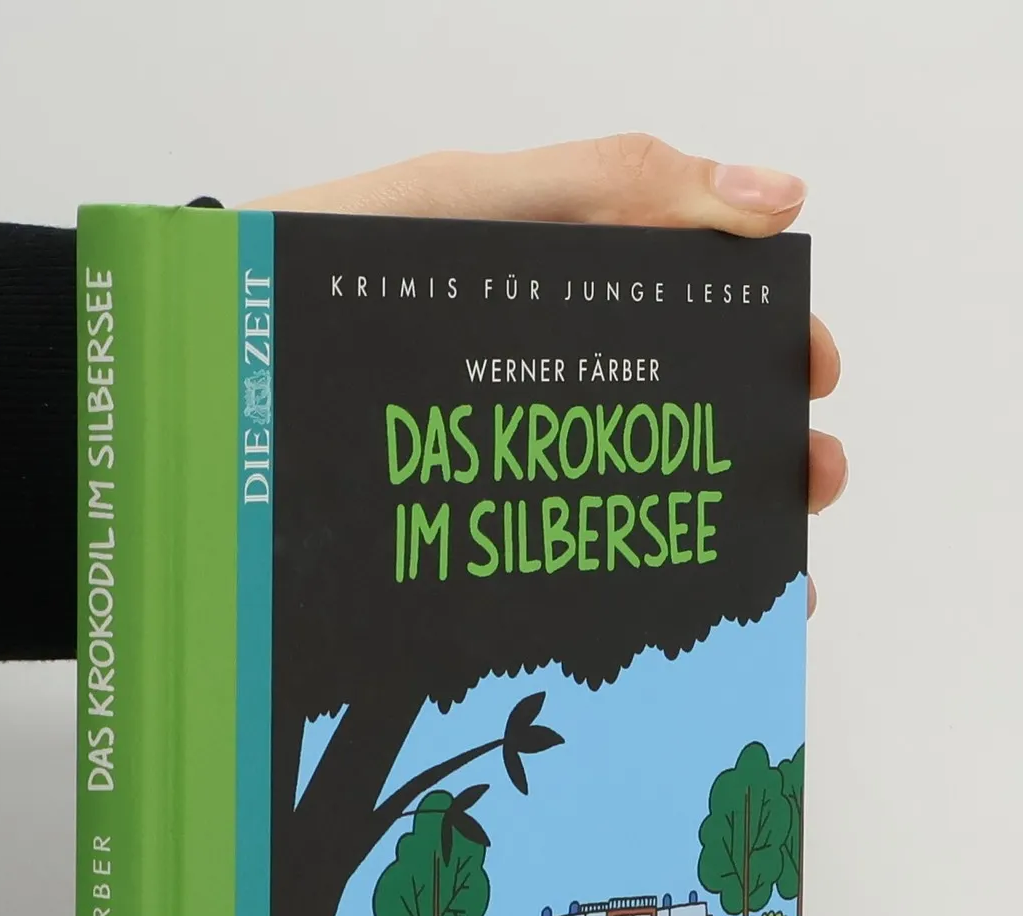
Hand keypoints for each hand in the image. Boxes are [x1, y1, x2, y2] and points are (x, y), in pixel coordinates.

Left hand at [248, 135, 844, 613]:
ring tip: (763, 577)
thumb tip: (778, 195)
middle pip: (677, 412)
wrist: (208, 369)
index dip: (765, 341)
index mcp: (558, 282)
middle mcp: (537, 373)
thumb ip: (613, 187)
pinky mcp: (457, 521)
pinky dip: (615, 590)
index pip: (692, 309)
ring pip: (625, 495)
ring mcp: (499, 451)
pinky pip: (552, 560)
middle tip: (808, 482)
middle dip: (759, 449)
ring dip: (709, 534)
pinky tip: (654, 621)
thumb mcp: (470, 206)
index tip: (814, 378)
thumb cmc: (322, 267)